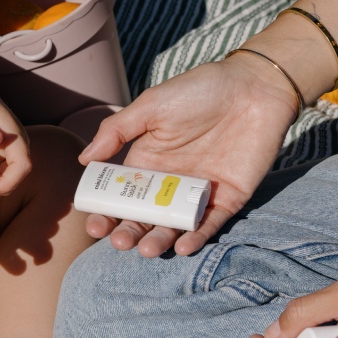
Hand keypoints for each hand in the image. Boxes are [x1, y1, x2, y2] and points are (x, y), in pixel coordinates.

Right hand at [80, 53, 297, 256]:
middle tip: (119, 242)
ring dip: (159, 241)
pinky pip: (210, 224)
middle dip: (130, 232)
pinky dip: (197, 237)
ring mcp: (198, 193)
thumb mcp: (152, 106)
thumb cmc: (200, 90)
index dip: (106, 212)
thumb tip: (83, 159)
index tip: (94, 225)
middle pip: (145, 216)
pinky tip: (182, 247)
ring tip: (147, 250)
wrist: (254, 87)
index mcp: (147, 162)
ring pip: (174, 225)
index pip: (121, 195)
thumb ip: (117, 131)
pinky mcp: (228, 198)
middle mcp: (170, 182)